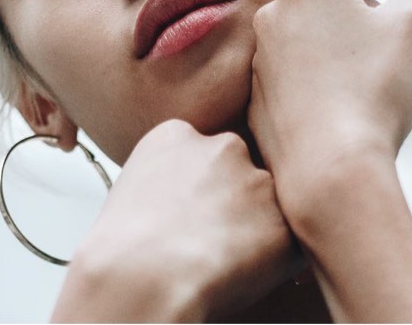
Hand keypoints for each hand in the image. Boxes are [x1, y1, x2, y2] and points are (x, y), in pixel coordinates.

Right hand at [52, 119, 301, 322]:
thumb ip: (168, 178)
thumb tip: (186, 200)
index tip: (191, 215)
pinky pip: (290, 243)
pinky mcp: (283, 221)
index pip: (207, 153)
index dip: (203, 188)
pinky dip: (276, 262)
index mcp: (178, 134)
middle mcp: (223, 146)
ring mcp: (257, 181)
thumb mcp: (130, 190)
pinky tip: (242, 276)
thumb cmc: (120, 250)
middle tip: (213, 239)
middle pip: (243, 170)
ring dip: (258, 228)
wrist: (138, 278)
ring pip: (271, 204)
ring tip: (224, 262)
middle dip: (237, 200)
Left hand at [247, 0, 411, 322]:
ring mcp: (264, 57)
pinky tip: (391, 122)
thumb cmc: (374, 88)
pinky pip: (314, 79)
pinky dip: (352, 89)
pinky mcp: (263, 95)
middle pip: (342, 3)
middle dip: (393, 27)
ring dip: (382, 68)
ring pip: (335, 48)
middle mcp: (276, 14)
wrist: (327, 170)